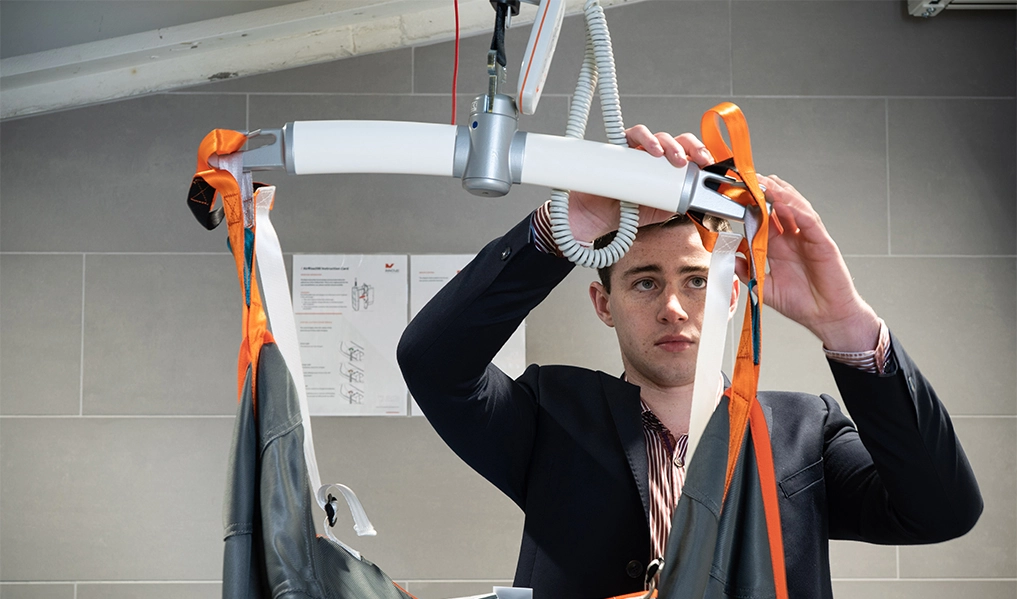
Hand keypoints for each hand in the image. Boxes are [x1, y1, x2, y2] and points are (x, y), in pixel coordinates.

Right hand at [566, 126, 715, 241]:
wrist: (596, 218)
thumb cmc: (625, 212)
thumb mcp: (659, 210)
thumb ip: (678, 202)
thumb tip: (700, 200)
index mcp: (666, 169)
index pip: (687, 153)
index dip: (699, 153)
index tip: (708, 163)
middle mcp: (653, 158)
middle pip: (676, 140)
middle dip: (689, 146)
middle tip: (696, 159)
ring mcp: (636, 151)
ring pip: (658, 136)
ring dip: (669, 144)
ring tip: (674, 158)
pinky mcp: (619, 148)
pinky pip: (633, 134)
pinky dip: (644, 137)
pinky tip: (651, 150)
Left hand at [738, 175, 880, 351]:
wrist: (827, 317)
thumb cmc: (802, 302)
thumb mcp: (766, 287)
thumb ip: (747, 273)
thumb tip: (730, 258)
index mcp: (778, 246)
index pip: (763, 220)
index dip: (750, 207)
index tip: (734, 196)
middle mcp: (793, 238)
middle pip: (778, 208)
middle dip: (764, 193)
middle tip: (748, 181)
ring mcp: (808, 238)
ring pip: (794, 208)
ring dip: (780, 195)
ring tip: (765, 184)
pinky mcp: (822, 243)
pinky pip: (809, 222)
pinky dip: (796, 210)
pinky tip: (784, 203)